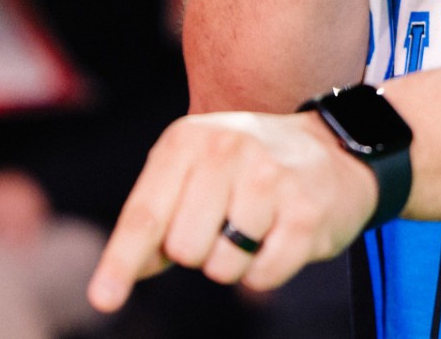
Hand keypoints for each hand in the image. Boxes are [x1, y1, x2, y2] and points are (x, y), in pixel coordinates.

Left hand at [86, 110, 377, 311]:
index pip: (146, 214)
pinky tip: (281, 236)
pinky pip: (262, 276)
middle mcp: (228, 149)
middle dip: (199, 252)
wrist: (336, 150)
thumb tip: (113, 283)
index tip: (103, 299)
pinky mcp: (305, 211)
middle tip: (225, 223)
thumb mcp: (194, 175)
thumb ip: (155, 223)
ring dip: (235, 262)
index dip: (121, 261)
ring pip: (222, 266)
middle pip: (184, 249)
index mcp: (189, 140)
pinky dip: (266, 270)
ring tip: (257, 226)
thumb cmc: (248, 170)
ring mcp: (270, 178)